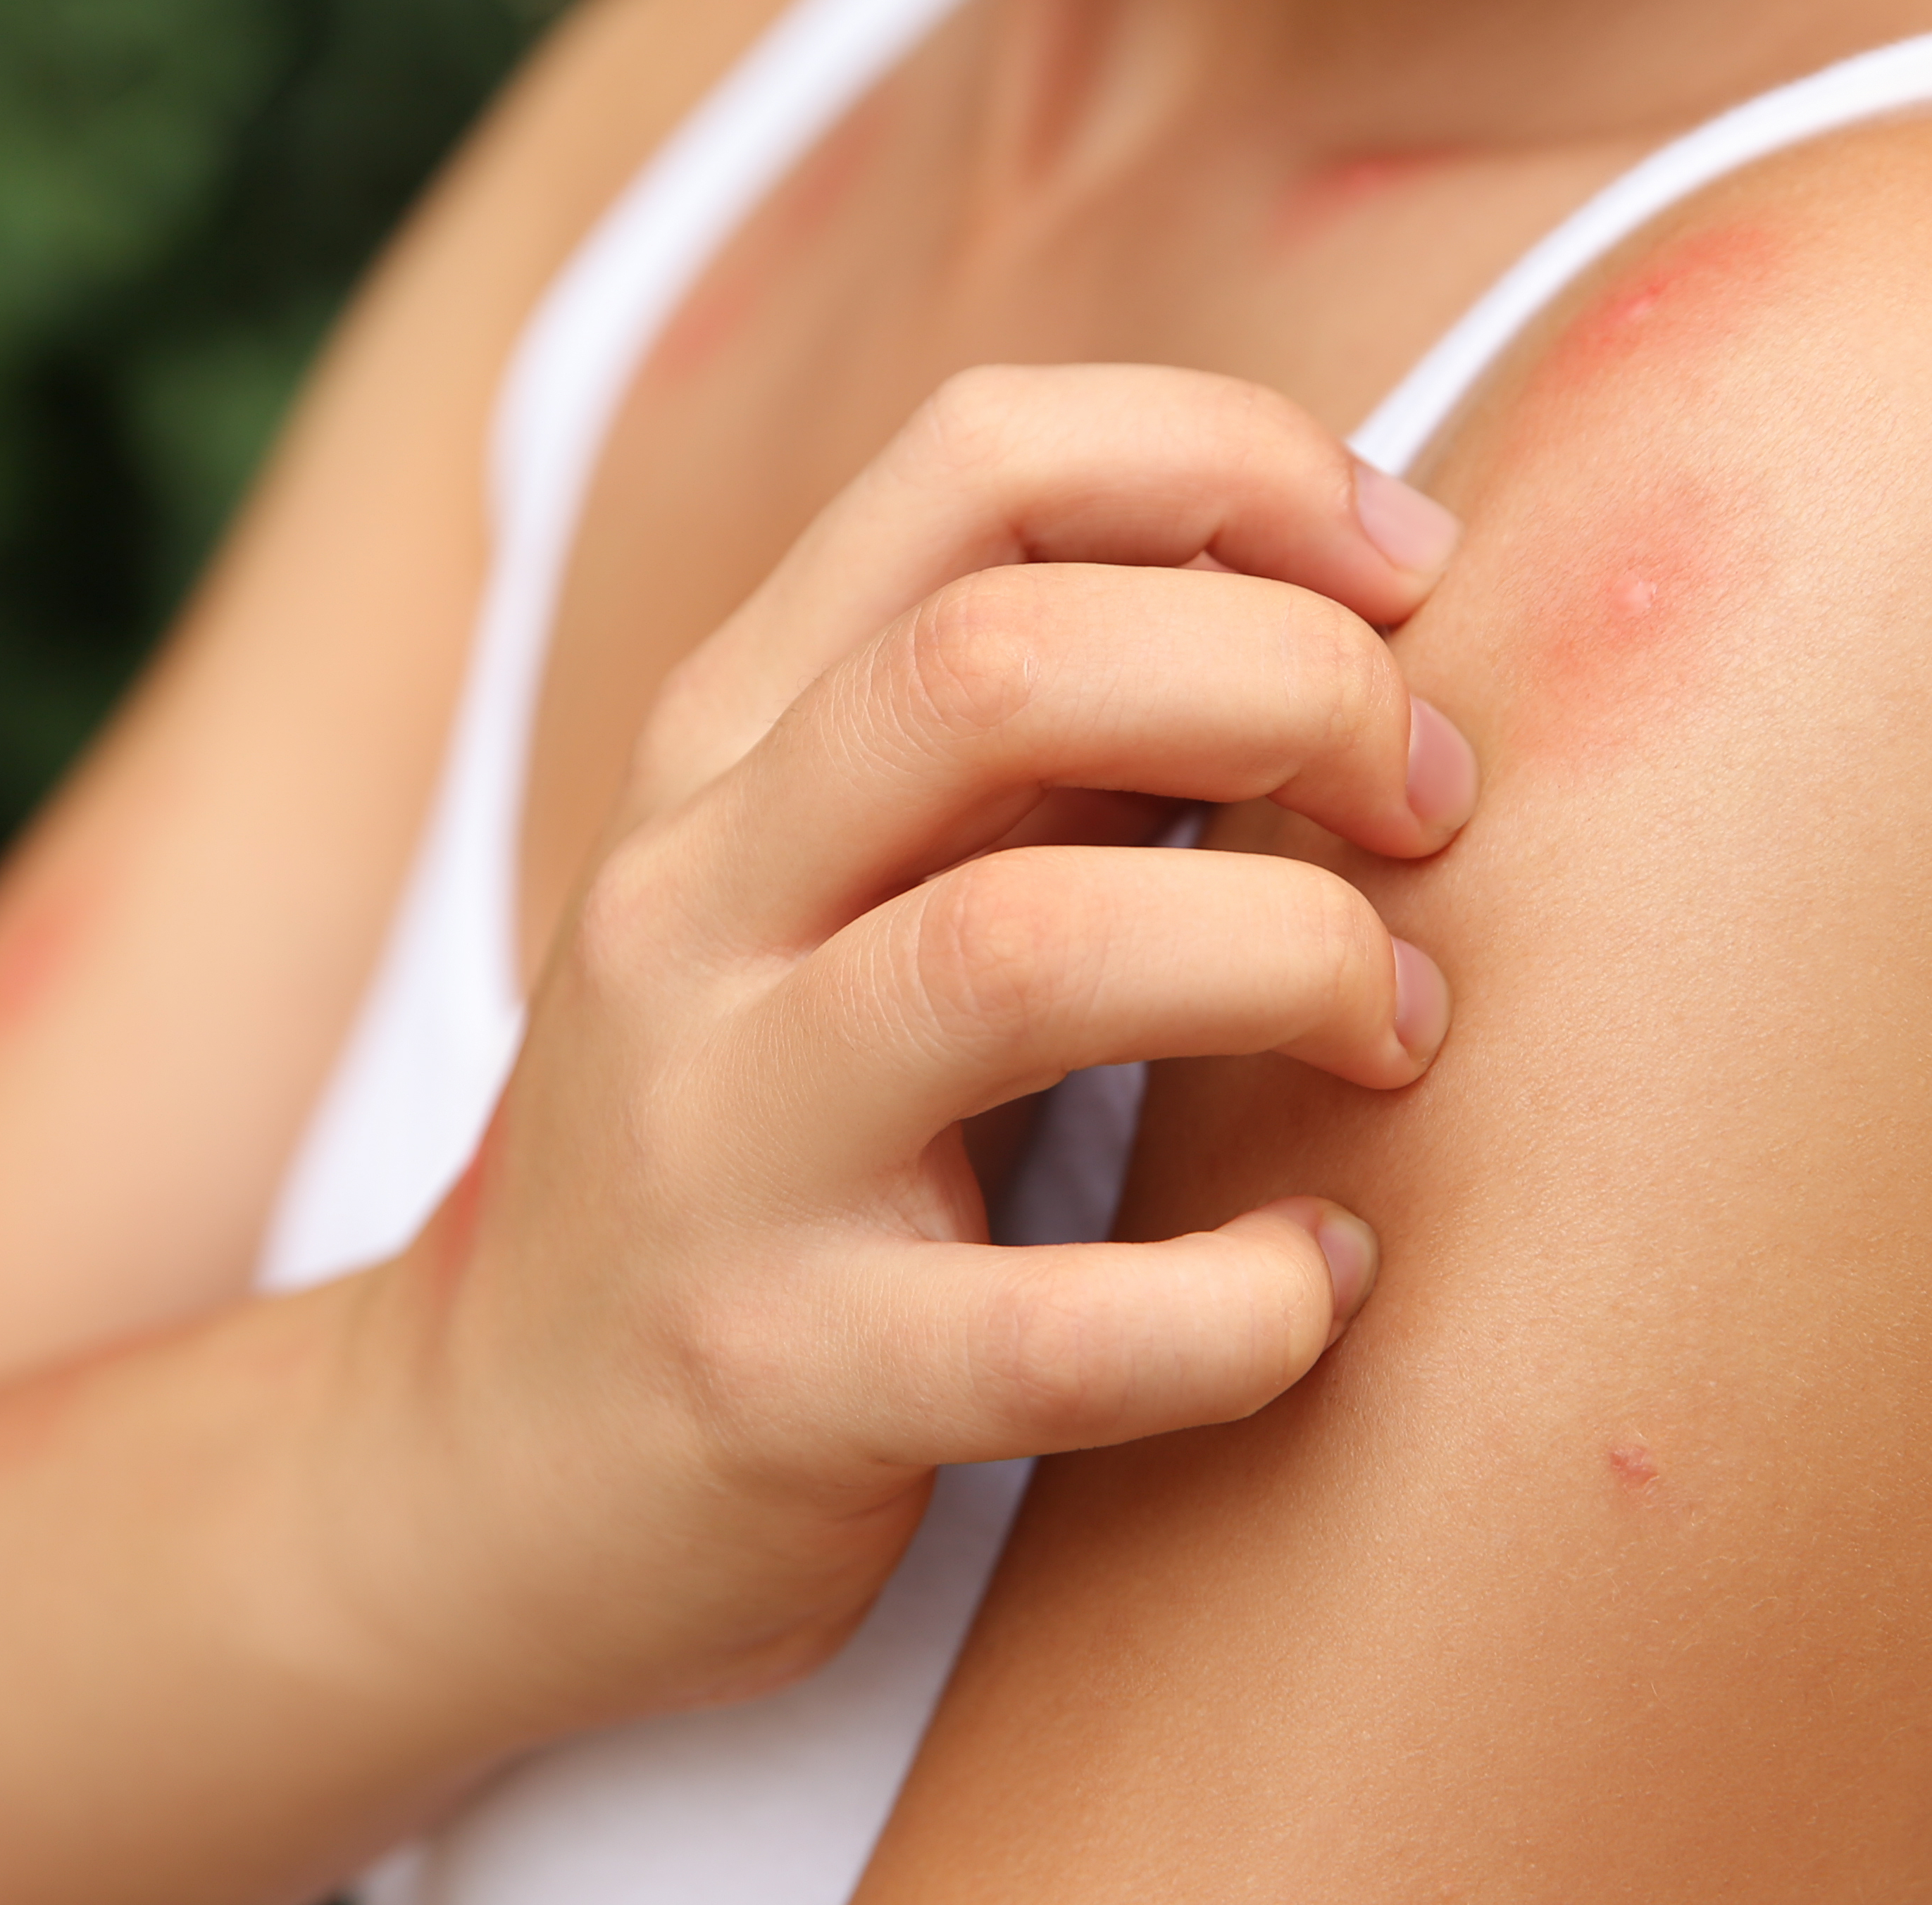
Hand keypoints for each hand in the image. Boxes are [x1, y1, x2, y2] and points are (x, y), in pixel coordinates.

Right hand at [311, 365, 1475, 1734]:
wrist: (498, 1476)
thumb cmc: (763, 1137)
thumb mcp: (844, 878)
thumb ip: (1043, 734)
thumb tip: (1348, 600)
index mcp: (729, 736)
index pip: (980, 455)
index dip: (1238, 464)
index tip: (1408, 576)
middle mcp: (696, 901)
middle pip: (1001, 662)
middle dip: (1293, 685)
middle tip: (1433, 804)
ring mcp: (716, 1142)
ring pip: (1025, 950)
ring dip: (1291, 955)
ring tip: (1394, 1023)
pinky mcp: (778, 1380)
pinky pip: (1062, 1332)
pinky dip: (1256, 1301)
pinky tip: (1326, 1280)